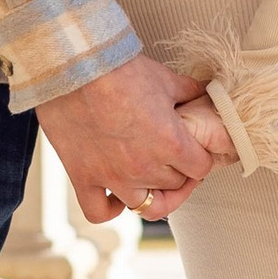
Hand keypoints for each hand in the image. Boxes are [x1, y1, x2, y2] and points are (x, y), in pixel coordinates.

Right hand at [40, 55, 233, 220]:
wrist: (74, 66)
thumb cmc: (118, 69)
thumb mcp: (163, 78)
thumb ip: (188, 92)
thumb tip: (204, 93)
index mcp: (171, 143)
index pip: (201, 168)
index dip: (201, 160)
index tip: (195, 153)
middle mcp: (145, 167)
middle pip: (175, 185)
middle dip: (178, 172)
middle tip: (171, 158)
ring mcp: (113, 176)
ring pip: (146, 206)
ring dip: (151, 193)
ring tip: (149, 178)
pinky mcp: (84, 177)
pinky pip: (99, 212)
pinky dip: (110, 209)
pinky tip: (114, 195)